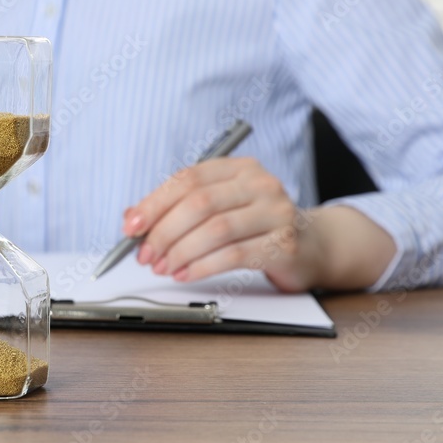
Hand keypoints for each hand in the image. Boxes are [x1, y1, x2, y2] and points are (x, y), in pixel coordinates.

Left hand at [123, 157, 321, 291]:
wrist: (311, 246)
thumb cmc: (255, 225)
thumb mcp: (218, 208)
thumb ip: (177, 209)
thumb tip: (132, 219)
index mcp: (238, 168)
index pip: (188, 179)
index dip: (154, 204)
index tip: (131, 227)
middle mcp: (260, 183)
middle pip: (200, 204)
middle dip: (164, 232)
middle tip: (145, 255)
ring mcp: (276, 212)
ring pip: (215, 230)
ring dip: (181, 252)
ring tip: (163, 267)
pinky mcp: (284, 244)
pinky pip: (234, 255)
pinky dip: (202, 267)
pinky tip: (185, 274)